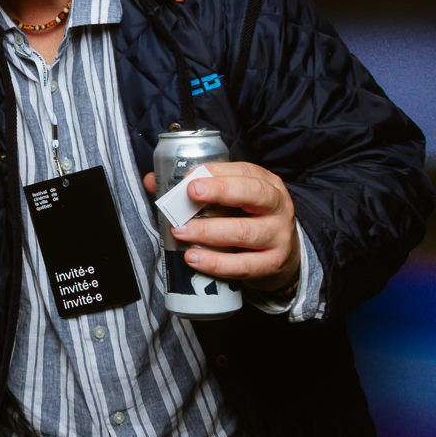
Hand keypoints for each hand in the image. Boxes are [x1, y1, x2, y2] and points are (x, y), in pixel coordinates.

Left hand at [144, 162, 299, 294]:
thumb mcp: (230, 200)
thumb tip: (152, 181)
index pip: (243, 171)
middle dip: (220, 191)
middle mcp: (277, 206)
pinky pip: (243, 265)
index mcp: (266, 183)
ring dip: (209, 232)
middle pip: (253, 194)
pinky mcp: (273, 264)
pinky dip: (216, 263)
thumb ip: (194, 189)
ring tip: (181, 232)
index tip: (188, 178)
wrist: (282, 256)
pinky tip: (194, 258)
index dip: (215, 172)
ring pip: (244, 232)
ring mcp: (279, 236)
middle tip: (189, 194)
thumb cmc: (248, 219)